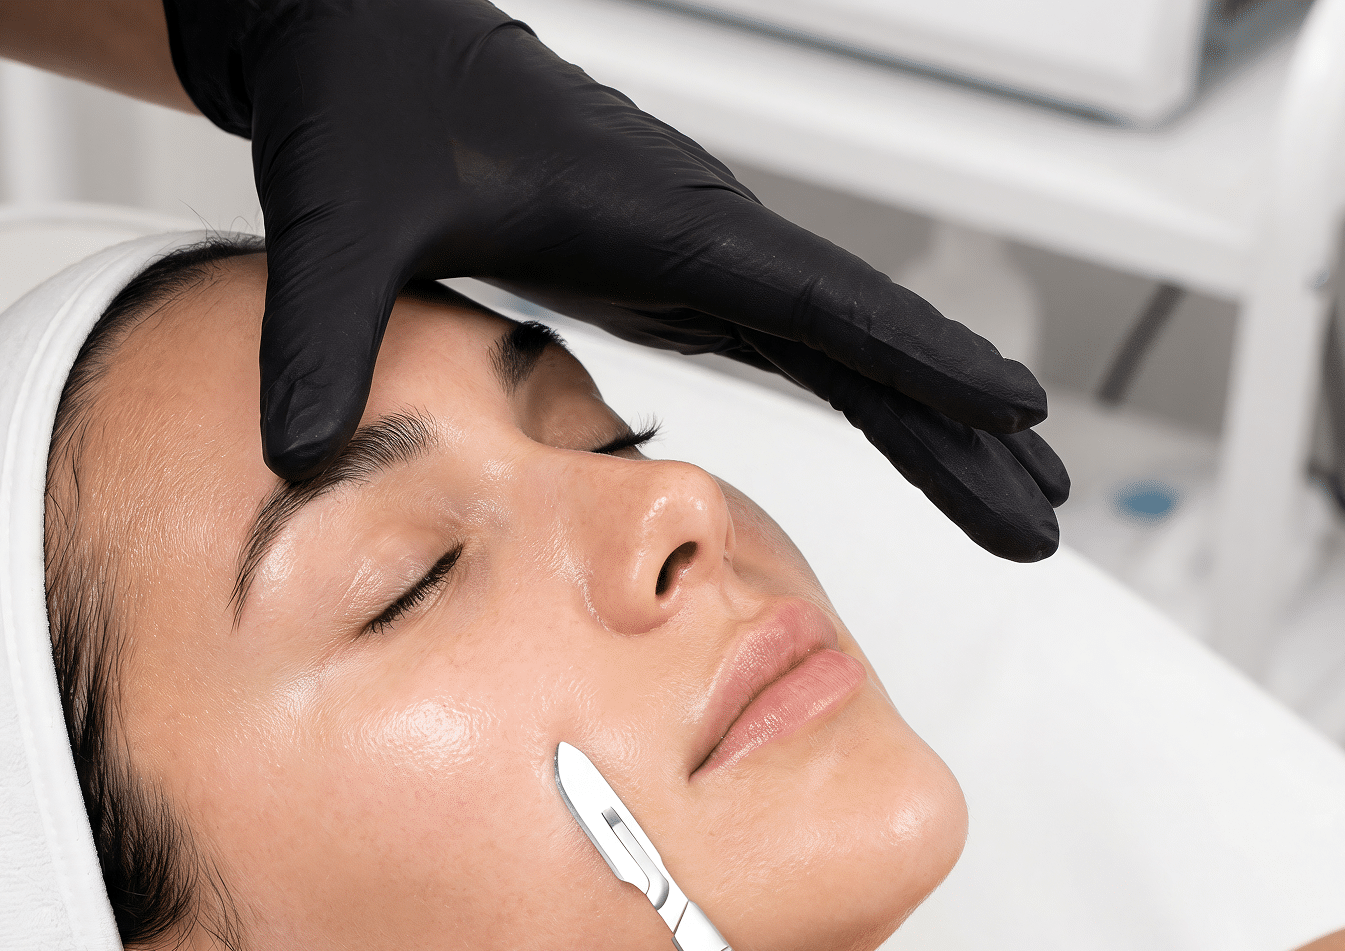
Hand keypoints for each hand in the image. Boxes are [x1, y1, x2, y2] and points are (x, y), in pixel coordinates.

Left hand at [161, 0, 1067, 558]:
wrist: (356, 37)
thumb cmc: (362, 105)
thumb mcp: (337, 225)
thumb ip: (324, 341)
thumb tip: (298, 461)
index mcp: (654, 213)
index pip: (818, 300)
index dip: (921, 361)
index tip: (1018, 411)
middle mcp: (700, 227)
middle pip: (867, 337)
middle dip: (963, 424)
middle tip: (1046, 509)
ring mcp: (693, 247)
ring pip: (848, 342)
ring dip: (937, 416)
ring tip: (1019, 490)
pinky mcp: (665, 263)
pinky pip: (795, 338)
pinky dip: (868, 388)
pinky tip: (902, 428)